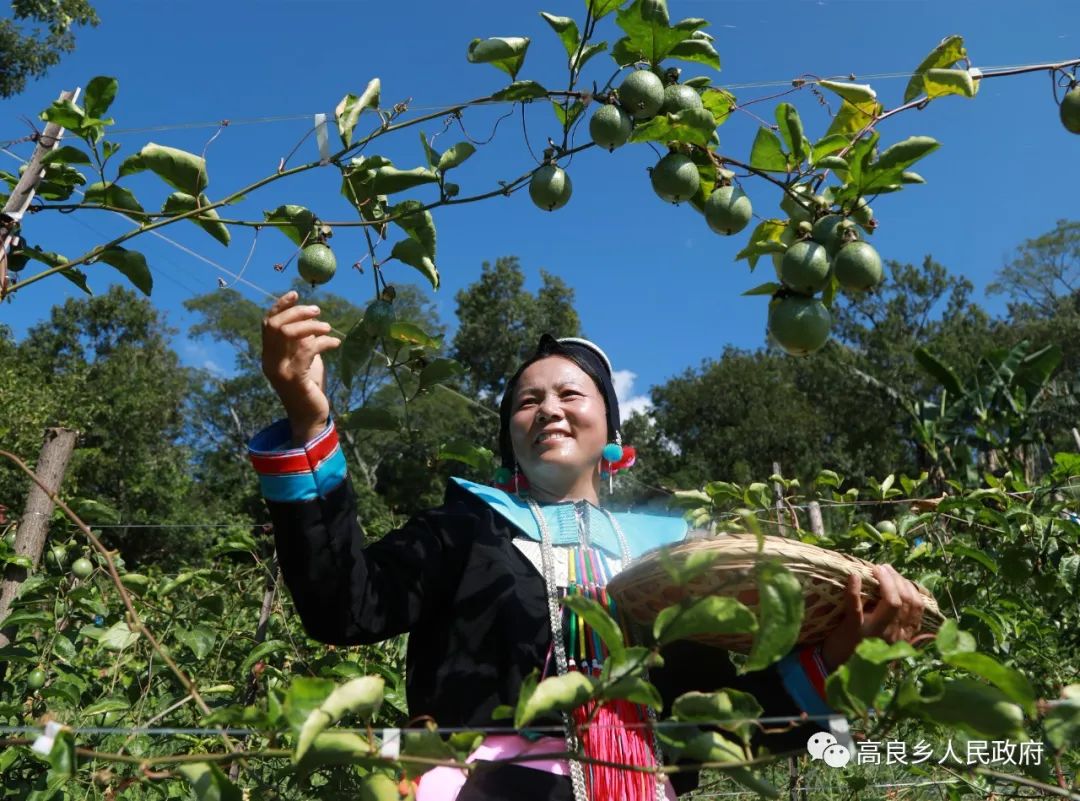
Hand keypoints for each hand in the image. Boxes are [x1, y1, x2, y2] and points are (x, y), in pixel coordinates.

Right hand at [261, 291, 340, 444]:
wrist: (311, 418)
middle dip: (297, 312)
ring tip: (328, 328)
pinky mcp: (294, 378)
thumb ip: (302, 342)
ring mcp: (280, 371)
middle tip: (317, 310)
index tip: (295, 293)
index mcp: (269, 356)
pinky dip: (323, 342)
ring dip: (311, 326)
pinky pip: (307, 350)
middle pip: (276, 325)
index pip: (267, 324)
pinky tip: (335, 343)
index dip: (279, 306)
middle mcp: (269, 362)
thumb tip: (310, 319)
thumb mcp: (304, 360)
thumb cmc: (310, 388)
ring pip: (289, 334)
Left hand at [820, 564, 924, 671]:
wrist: (836, 666)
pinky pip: (856, 607)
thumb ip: (895, 619)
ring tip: (876, 569)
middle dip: (898, 580)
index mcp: (903, 634)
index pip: (917, 607)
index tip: (897, 576)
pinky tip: (853, 576)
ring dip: (886, 581)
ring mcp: (875, 631)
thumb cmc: (860, 645)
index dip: (909, 587)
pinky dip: (854, 589)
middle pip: (907, 601)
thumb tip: (898, 588)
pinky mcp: (854, 629)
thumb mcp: (884, 636)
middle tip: (884, 568)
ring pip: (892, 603)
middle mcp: (894, 634)